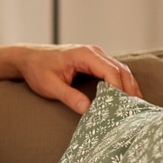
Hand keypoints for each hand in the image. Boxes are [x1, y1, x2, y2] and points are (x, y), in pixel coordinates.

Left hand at [14, 44, 141, 113]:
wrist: (27, 58)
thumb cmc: (37, 70)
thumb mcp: (50, 86)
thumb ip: (69, 97)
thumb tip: (88, 111)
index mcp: (84, 55)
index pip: (110, 71)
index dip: (119, 89)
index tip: (123, 106)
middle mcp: (93, 52)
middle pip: (120, 70)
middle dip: (129, 90)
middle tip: (135, 110)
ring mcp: (95, 55)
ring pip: (120, 70)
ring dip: (129, 87)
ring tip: (135, 107)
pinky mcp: (94, 60)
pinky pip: (113, 71)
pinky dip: (122, 83)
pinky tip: (125, 98)